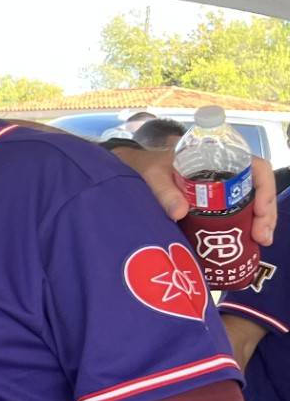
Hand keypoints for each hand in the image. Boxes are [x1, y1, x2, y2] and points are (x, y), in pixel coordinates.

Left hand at [113, 148, 276, 245]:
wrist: (134, 170)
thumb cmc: (147, 166)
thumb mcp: (153, 174)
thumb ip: (163, 190)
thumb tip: (179, 212)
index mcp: (220, 157)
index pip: (257, 168)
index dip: (265, 189)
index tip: (258, 211)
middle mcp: (227, 172)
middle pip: (259, 189)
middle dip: (265, 213)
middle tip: (261, 237)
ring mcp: (223, 188)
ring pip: (252, 203)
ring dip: (259, 222)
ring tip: (258, 242)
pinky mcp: (215, 203)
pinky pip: (237, 213)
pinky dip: (244, 227)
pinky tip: (244, 243)